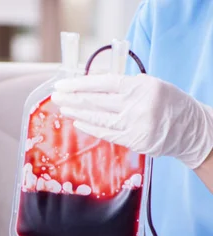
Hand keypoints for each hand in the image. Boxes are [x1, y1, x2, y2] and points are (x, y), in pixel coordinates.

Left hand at [52, 74, 212, 168]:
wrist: (191, 129)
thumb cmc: (167, 103)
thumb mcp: (149, 85)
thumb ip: (123, 86)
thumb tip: (91, 85)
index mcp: (141, 86)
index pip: (103, 83)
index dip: (80, 84)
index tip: (63, 84)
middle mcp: (138, 104)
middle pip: (97, 101)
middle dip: (73, 98)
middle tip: (56, 96)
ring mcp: (136, 124)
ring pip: (99, 118)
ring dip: (77, 113)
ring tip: (62, 108)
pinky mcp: (135, 140)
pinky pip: (107, 133)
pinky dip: (91, 128)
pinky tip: (77, 123)